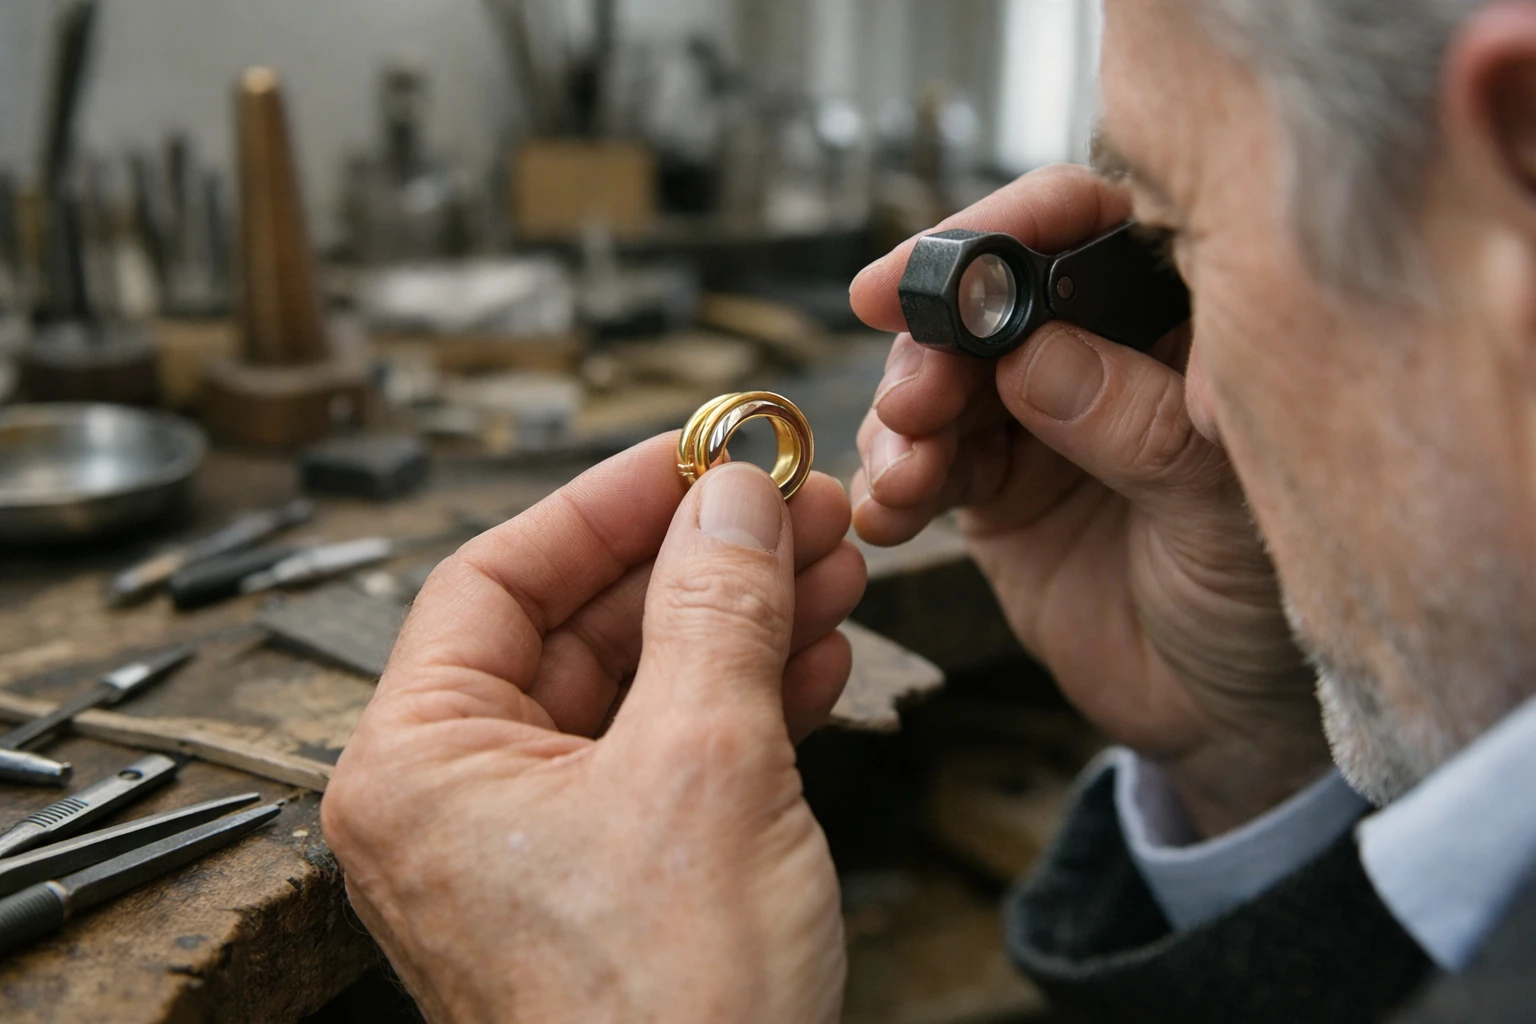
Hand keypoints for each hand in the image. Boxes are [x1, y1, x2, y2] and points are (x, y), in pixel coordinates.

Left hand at [323, 435, 865, 1023]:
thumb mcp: (705, 769)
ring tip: (830, 566)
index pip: (501, 575)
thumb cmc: (665, 1020)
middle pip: (583, 624)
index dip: (609, 499)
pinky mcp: (615, 877)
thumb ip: (718, 609)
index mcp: (421, 765)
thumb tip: (737, 496)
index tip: (700, 450)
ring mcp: (542, 842)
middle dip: (700, 560)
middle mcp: (463, 800)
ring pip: (643, 685)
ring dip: (740, 622)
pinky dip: (745, 701)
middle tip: (792, 504)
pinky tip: (815, 656)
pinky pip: (673, 753)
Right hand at [849, 165, 1330, 835]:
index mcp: (1180, 320)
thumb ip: (1138, 426)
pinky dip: (893, 483)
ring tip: (906, 476)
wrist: (1223, 716)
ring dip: (904, 420)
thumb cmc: (1265, 600)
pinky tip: (889, 515)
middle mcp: (1101, 351)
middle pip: (990, 301)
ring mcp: (1040, 419)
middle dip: (934, 343)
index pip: (1089, 226)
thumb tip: (1034, 357)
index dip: (1002, 230)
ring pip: (943, 381)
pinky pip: (924, 464)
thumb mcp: (1226, 509)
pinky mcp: (994, 489)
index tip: (924, 272)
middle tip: (917, 401)